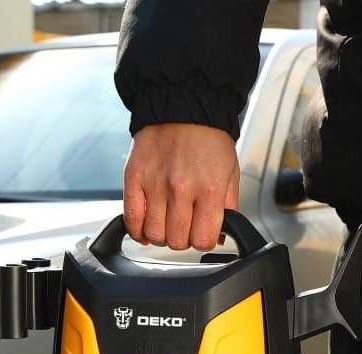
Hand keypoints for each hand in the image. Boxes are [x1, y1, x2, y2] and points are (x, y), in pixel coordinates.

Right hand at [123, 123, 239, 250]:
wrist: (183, 104)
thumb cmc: (209, 139)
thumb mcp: (230, 173)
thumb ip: (227, 208)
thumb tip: (220, 237)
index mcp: (209, 189)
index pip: (203, 240)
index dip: (203, 241)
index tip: (202, 234)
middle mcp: (181, 188)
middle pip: (177, 242)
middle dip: (182, 240)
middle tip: (184, 227)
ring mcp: (155, 184)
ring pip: (154, 235)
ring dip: (161, 236)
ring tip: (166, 224)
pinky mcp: (134, 177)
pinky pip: (131, 219)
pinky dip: (137, 230)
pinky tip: (145, 227)